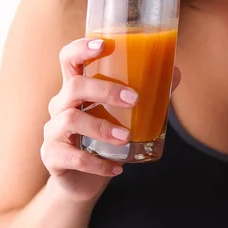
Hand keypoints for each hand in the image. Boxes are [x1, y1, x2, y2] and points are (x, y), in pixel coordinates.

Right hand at [41, 37, 180, 203]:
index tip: (103, 45)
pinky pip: (72, 157)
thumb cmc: (102, 140)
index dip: (81, 48)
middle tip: (134, 99)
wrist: (81, 182)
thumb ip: (145, 94)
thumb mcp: (121, 115)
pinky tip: (117, 168)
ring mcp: (53, 131)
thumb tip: (174, 72)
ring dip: (102, 127)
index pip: (69, 59)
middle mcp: (60, 105)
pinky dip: (97, 163)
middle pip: (74, 86)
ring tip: (126, 137)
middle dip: (105, 90)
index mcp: (75, 89)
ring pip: (71, 120)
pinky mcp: (52, 157)